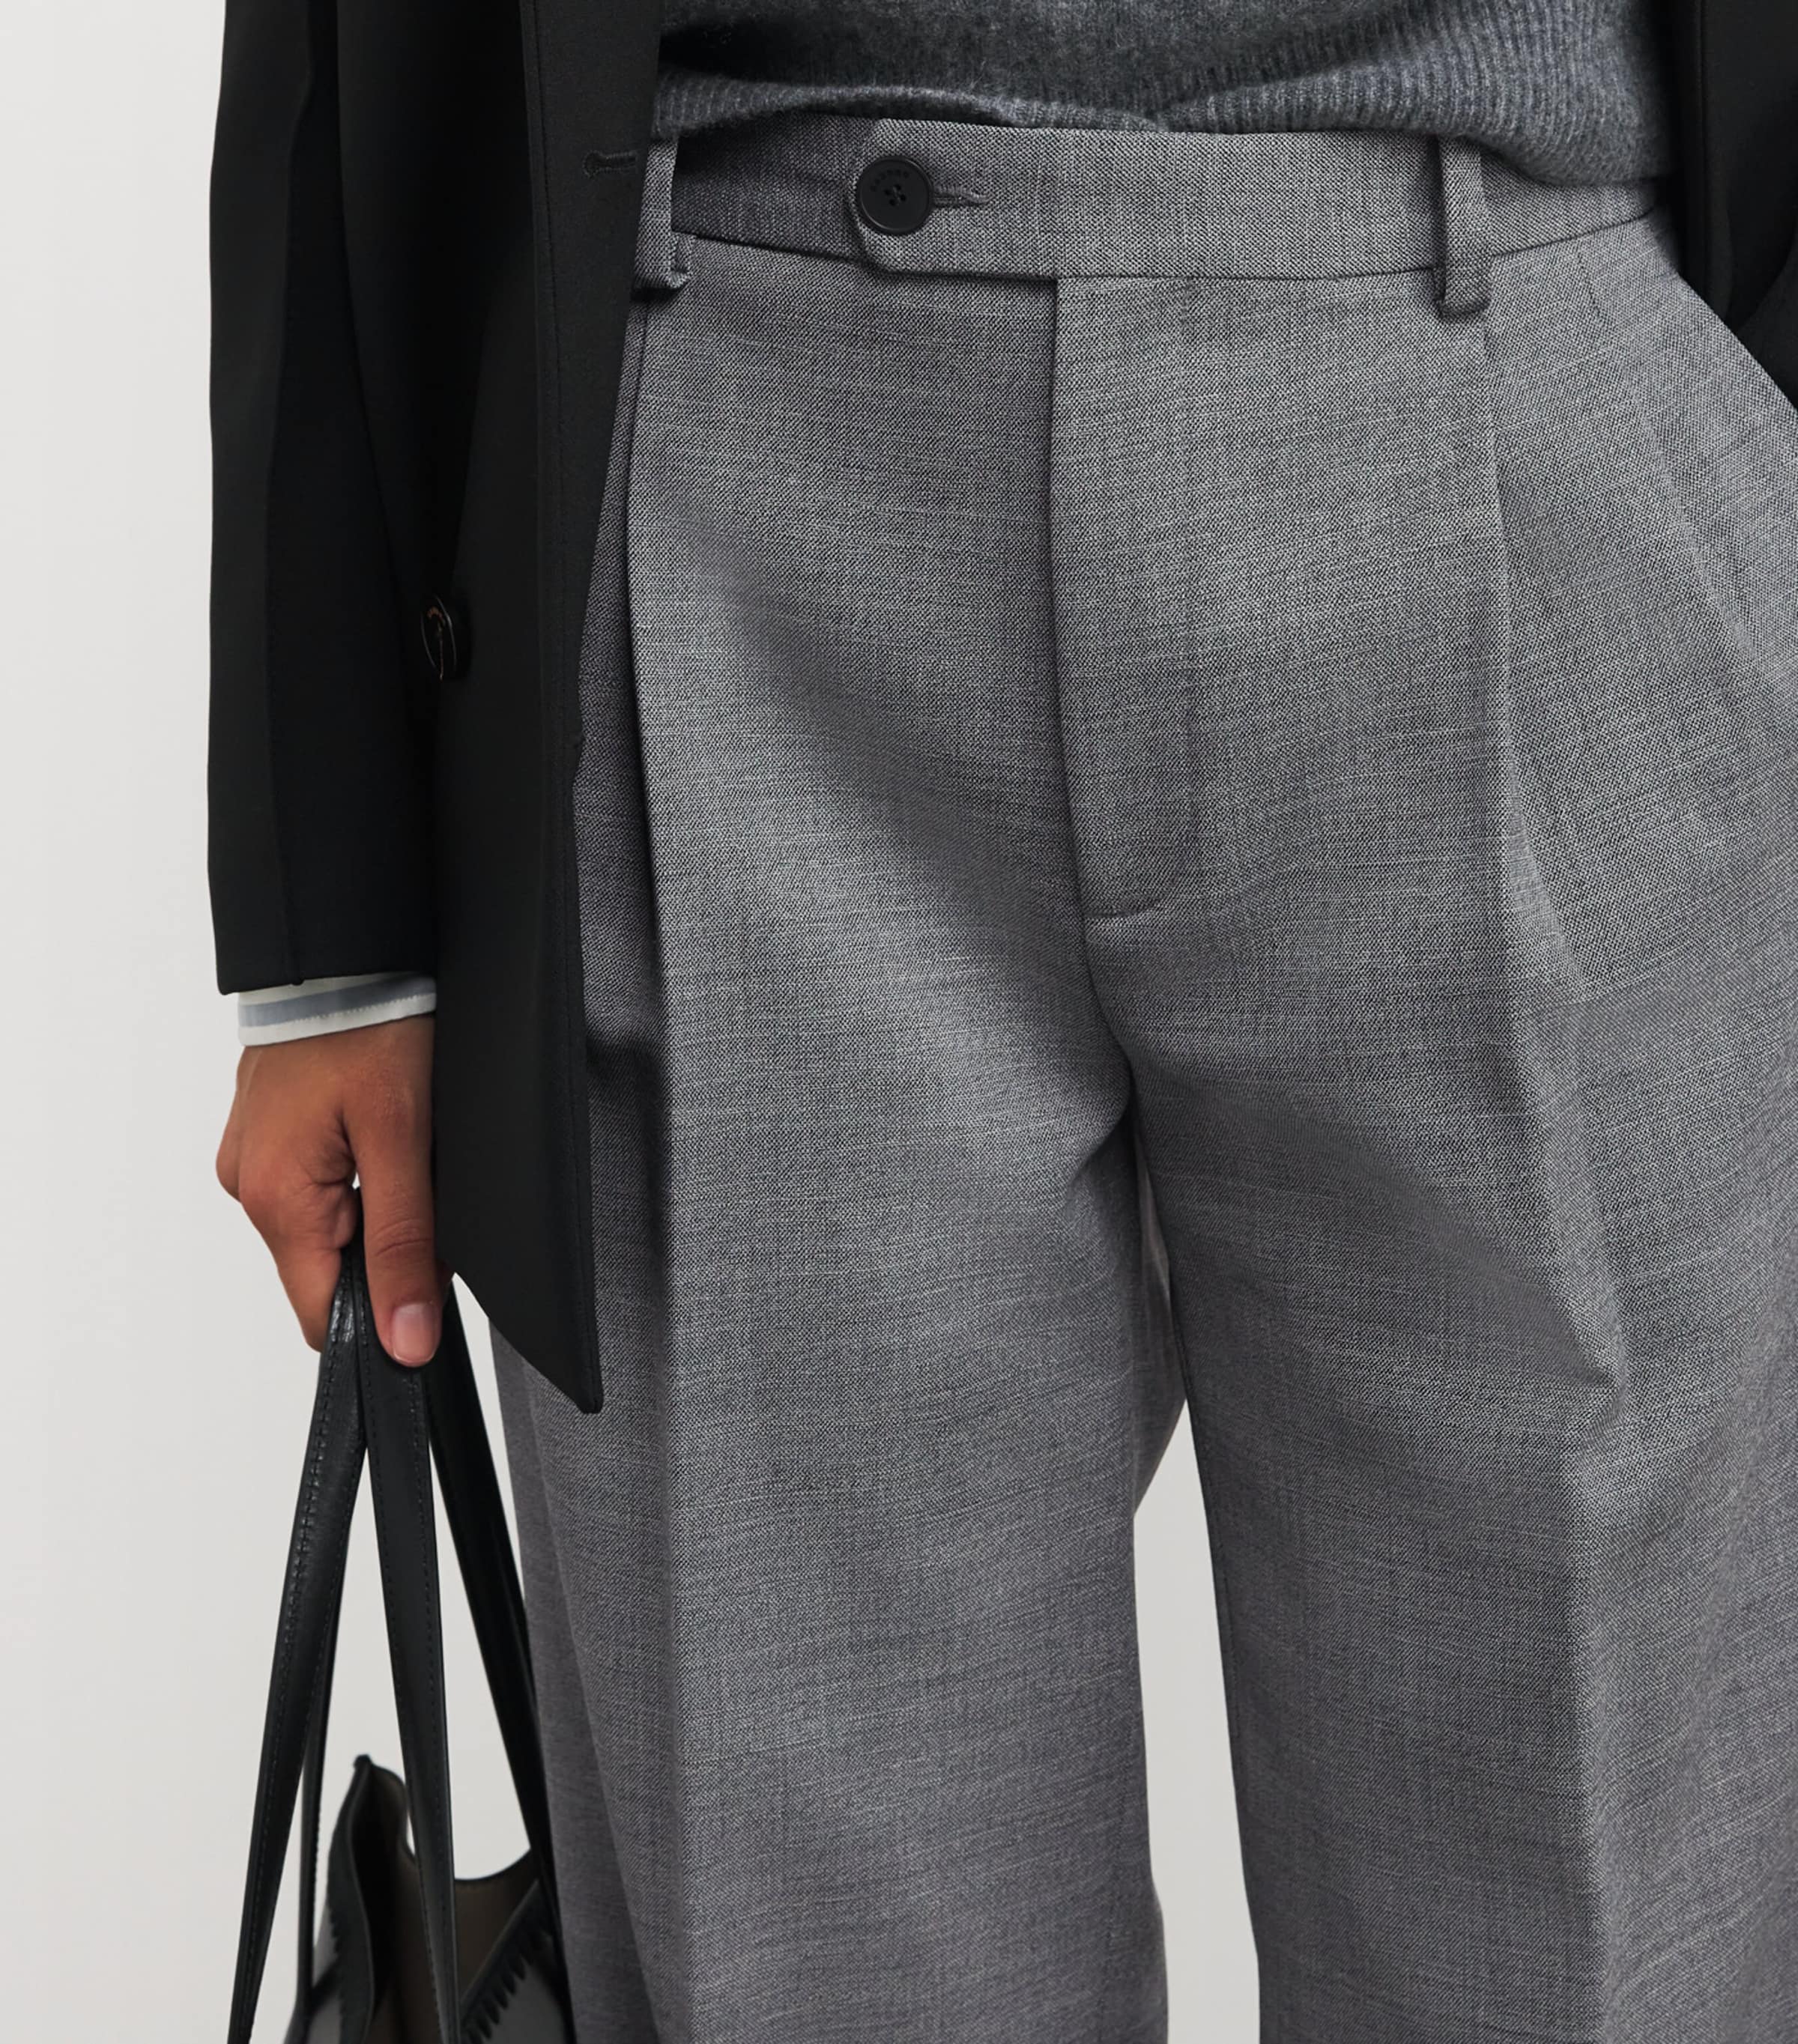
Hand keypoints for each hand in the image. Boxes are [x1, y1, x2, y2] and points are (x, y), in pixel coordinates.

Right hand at [215, 1016, 448, 1362]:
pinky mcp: (268, 1133)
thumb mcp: (405, 1141)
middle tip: (423, 1180)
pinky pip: (316, 1182)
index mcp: (277, 1201)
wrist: (344, 951)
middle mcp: (249, 1186)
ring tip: (400, 1143)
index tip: (426, 1290)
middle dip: (385, 1247)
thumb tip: (404, 1340)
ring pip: (326, 1224)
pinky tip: (378, 1129)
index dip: (381, 1317)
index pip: (322, 1316)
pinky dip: (355, 1171)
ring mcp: (253, 1157)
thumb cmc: (371, 1028)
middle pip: (328, 1269)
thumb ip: (405, 1245)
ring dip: (373, 1204)